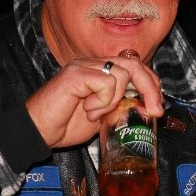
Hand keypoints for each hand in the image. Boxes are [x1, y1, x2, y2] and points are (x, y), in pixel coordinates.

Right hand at [25, 56, 163, 147]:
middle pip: (134, 63)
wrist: (37, 132)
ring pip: (122, 73)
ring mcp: (83, 66)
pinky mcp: (76, 74)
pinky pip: (106, 82)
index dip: (152, 83)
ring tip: (97, 114)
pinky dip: (104, 101)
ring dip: (116, 100)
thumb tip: (146, 108)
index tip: (158, 106)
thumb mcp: (102, 117)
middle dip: (150, 88)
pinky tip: (88, 110)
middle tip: (155, 110)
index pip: (135, 66)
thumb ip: (119, 106)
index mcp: (100, 71)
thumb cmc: (64, 125)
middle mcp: (92, 64)